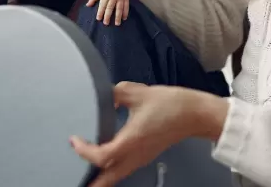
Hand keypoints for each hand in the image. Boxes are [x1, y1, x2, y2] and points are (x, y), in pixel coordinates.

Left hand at [71, 82, 227, 186]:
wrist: (195, 114)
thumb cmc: (172, 104)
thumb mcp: (140, 92)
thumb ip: (117, 93)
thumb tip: (104, 94)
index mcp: (132, 140)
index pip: (102, 156)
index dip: (85, 151)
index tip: (74, 140)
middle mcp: (136, 154)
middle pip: (108, 178)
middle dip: (92, 183)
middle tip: (76, 180)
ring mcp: (142, 157)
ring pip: (117, 176)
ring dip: (101, 178)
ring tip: (87, 174)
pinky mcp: (146, 155)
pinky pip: (125, 169)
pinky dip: (111, 170)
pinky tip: (106, 162)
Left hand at [86, 0, 130, 24]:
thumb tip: (87, 5)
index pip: (102, 5)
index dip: (100, 12)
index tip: (98, 18)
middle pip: (110, 8)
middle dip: (108, 16)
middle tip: (106, 23)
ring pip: (119, 8)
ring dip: (118, 16)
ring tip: (117, 23)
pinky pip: (126, 6)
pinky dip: (126, 12)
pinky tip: (124, 18)